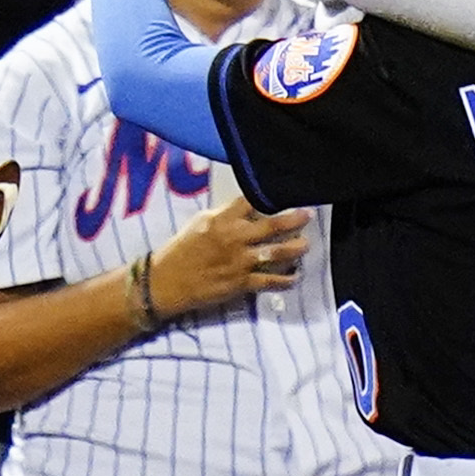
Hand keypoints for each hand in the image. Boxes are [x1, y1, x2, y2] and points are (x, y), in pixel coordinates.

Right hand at [146, 198, 308, 318]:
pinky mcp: (241, 283)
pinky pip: (270, 281)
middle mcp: (234, 238)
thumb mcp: (199, 223)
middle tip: (308, 215)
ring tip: (306, 245)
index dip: (270, 195)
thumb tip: (246, 210)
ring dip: (295, 248)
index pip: (251, 201)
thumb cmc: (181, 250)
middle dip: (294, 219)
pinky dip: (285, 280)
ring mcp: (240, 262)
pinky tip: (295, 276)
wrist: (167, 282)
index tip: (286, 192)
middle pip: (272, 225)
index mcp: (222, 220)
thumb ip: (223, 215)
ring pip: (276, 253)